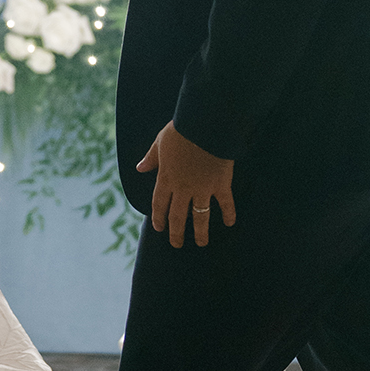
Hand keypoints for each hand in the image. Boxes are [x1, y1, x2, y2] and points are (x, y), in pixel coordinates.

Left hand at [138, 122, 236, 248]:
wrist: (205, 126)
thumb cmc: (181, 131)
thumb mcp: (160, 143)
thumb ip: (151, 158)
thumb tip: (140, 168)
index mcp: (166, 178)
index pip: (159, 204)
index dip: (159, 218)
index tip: (159, 228)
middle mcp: (183, 188)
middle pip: (177, 216)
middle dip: (176, 233)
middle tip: (177, 244)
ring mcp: (203, 188)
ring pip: (200, 217)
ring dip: (200, 232)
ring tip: (201, 243)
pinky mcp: (220, 184)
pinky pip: (225, 203)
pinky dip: (229, 213)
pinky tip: (230, 223)